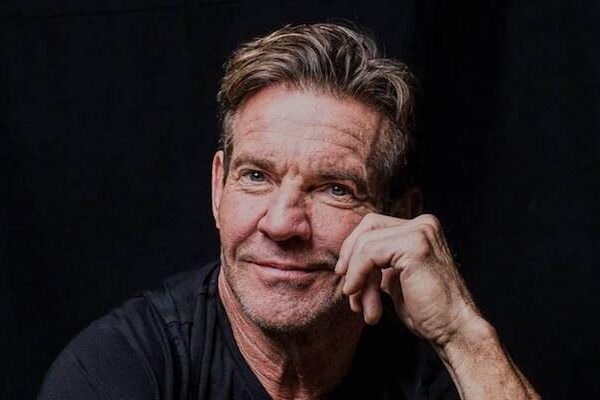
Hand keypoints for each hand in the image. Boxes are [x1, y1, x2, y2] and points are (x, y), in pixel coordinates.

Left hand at [335, 213, 480, 345]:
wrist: (454, 330)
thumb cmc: (426, 310)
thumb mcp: (395, 278)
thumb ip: (378, 262)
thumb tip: (345, 260)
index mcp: (420, 228)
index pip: (373, 225)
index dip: (353, 250)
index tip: (347, 277)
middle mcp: (423, 223)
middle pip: (367, 226)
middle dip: (351, 259)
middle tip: (349, 290)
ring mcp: (420, 231)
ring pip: (365, 242)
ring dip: (357, 278)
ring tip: (362, 307)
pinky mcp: (415, 245)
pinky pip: (369, 253)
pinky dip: (358, 276)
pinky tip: (363, 301)